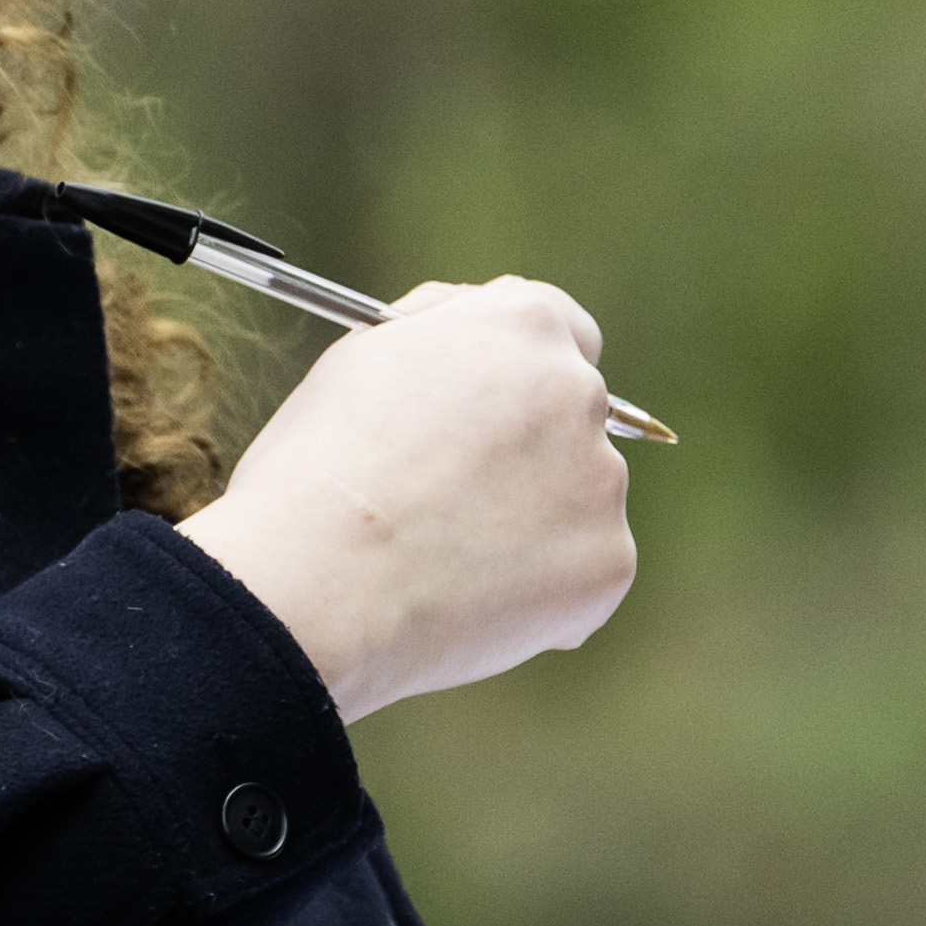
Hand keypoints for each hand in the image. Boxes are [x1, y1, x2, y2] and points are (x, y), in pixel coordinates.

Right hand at [172, 280, 636, 723]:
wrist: (317, 583)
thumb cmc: (319, 468)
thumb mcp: (364, 356)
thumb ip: (440, 326)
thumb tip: (471, 321)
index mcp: (523, 326)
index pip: (565, 332)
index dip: (526, 376)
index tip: (504, 413)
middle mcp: (579, 391)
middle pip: (575, 420)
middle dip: (532, 454)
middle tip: (457, 503)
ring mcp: (602, 480)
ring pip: (580, 503)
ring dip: (534, 527)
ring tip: (443, 561)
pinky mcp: (608, 562)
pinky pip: (583, 577)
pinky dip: (542, 594)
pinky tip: (470, 604)